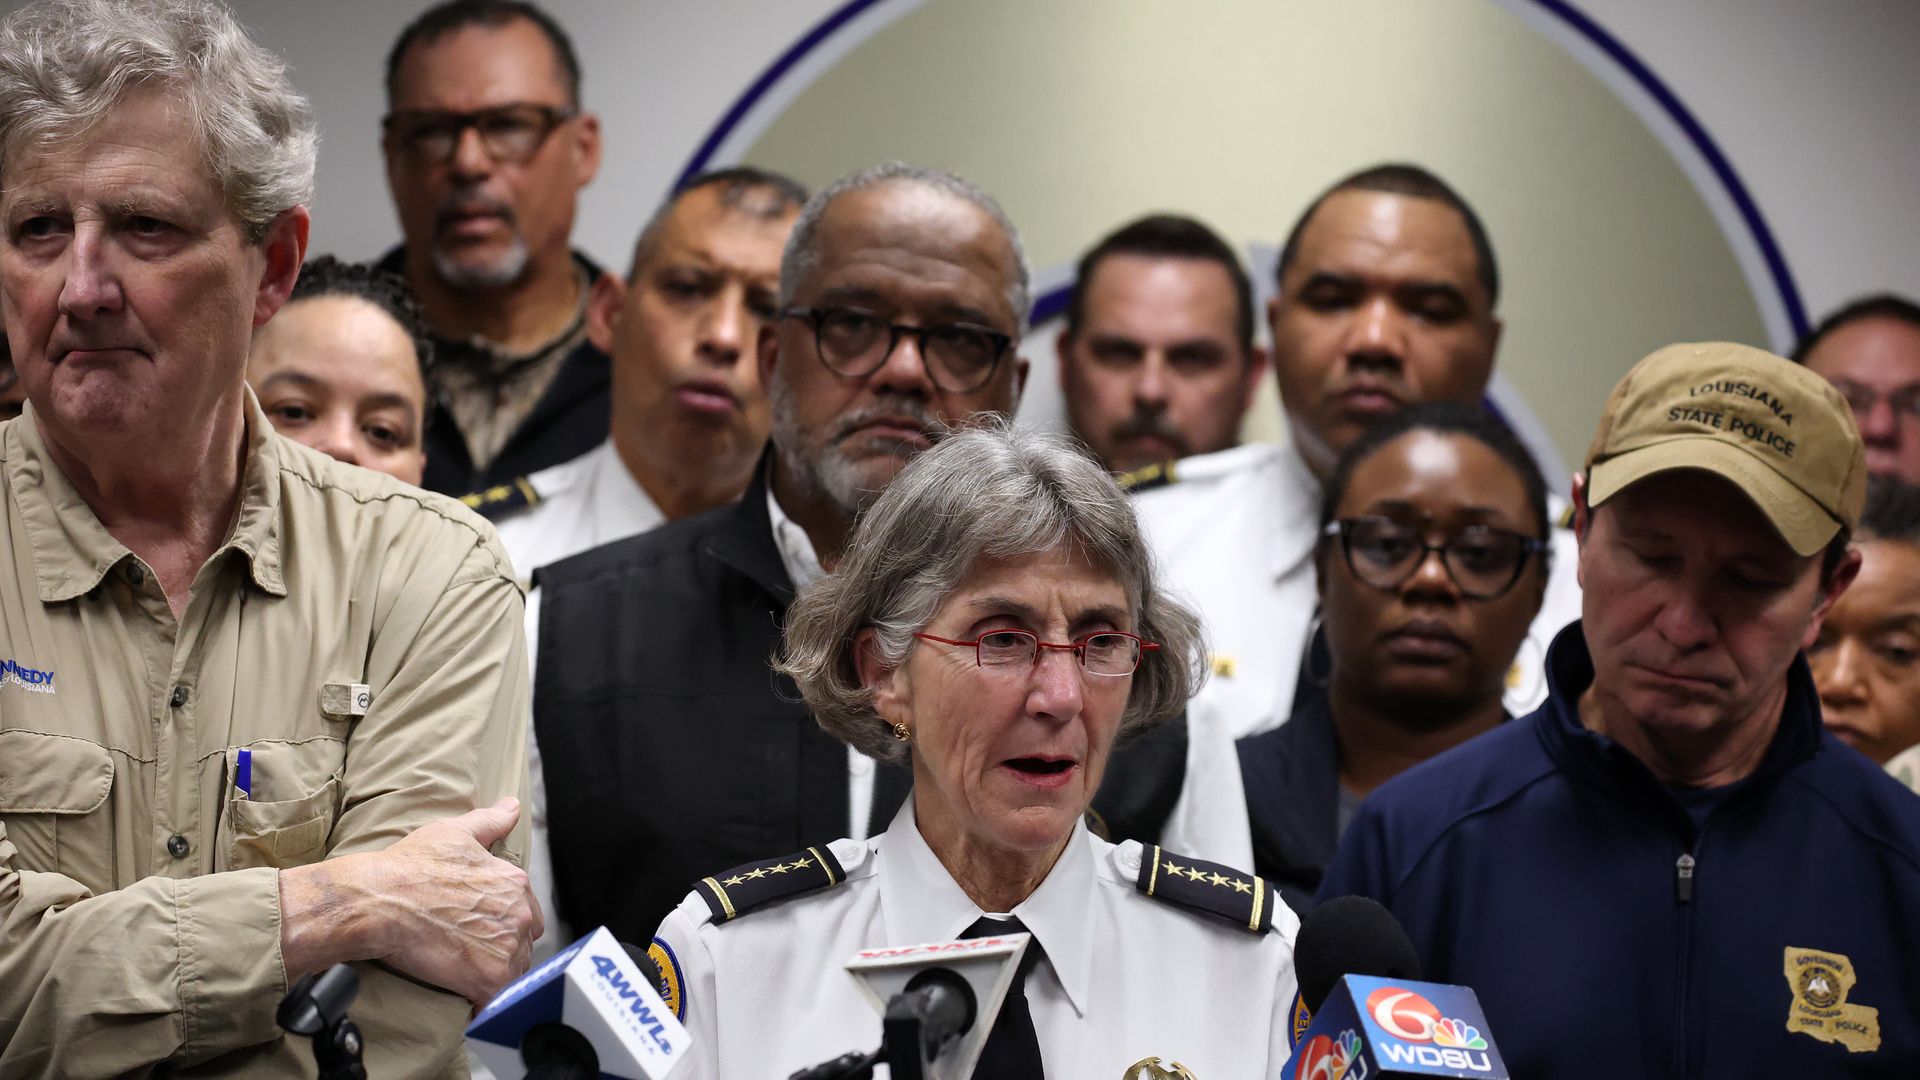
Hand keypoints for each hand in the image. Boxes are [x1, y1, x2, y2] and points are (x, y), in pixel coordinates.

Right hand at [281, 798, 543, 1005]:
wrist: (379, 901)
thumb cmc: (410, 866)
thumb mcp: (454, 832)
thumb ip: (490, 821)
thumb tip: (511, 806)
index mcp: (514, 882)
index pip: (527, 911)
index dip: (505, 921)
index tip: (482, 928)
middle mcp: (519, 913)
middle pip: (525, 941)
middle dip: (503, 947)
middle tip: (470, 950)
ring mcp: (507, 947)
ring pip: (514, 969)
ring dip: (494, 973)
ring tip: (463, 970)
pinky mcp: (490, 978)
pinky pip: (499, 997)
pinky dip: (485, 1000)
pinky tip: (466, 996)